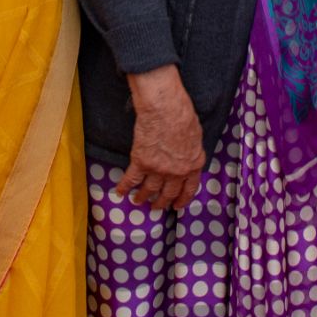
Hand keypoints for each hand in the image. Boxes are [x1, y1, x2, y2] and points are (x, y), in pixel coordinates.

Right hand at [117, 66, 204, 210]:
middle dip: (161, 202)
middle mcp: (177, 172)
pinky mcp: (141, 162)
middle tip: (156, 207)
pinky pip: (131, 179)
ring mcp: (158, 169)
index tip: (177, 206)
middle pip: (169, 193)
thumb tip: (186, 155)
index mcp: (193, 164)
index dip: (182, 199)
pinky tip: (120, 192)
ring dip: (143, 197)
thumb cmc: (183, 115)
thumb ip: (191, 151)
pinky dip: (124, 187)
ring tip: (138, 201)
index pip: (189, 188)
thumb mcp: (196, 136)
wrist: (165, 109)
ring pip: (149, 190)